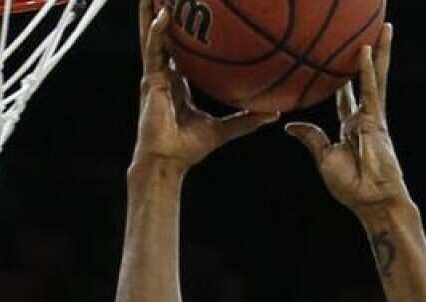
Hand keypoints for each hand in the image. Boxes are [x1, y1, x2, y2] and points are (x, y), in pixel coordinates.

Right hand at [131, 0, 278, 173]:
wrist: (167, 162)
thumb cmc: (189, 149)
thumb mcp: (224, 130)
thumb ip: (246, 119)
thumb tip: (275, 112)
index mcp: (178, 82)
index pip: (182, 50)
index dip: (185, 32)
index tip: (195, 12)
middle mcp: (165, 74)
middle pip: (164, 36)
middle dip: (164, 13)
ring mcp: (155, 76)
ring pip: (153, 37)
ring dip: (152, 12)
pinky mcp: (150, 81)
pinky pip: (154, 51)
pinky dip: (157, 33)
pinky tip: (163, 15)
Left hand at [284, 24, 409, 219]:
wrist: (371, 201)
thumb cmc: (351, 186)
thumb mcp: (324, 158)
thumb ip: (311, 138)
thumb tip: (290, 125)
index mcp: (351, 128)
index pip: (345, 97)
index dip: (341, 79)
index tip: (337, 61)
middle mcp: (364, 118)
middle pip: (365, 79)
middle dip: (368, 56)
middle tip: (368, 32)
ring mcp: (373, 117)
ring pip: (376, 77)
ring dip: (379, 51)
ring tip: (384, 27)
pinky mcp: (377, 121)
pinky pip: (370, 90)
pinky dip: (367, 70)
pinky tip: (365, 50)